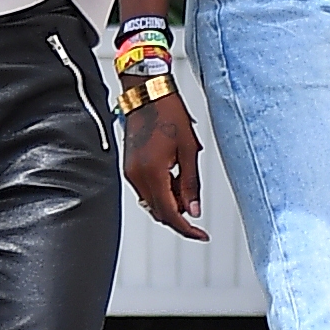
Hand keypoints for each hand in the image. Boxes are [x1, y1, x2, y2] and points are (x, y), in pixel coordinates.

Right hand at [122, 92, 208, 240]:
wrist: (147, 94)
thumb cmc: (168, 114)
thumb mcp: (189, 150)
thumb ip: (191, 184)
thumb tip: (194, 209)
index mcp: (152, 173)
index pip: (169, 214)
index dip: (187, 229)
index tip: (200, 235)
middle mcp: (136, 176)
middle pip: (158, 212)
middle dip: (179, 216)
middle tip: (196, 208)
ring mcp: (130, 172)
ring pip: (151, 203)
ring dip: (170, 202)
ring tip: (185, 182)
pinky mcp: (129, 167)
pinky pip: (146, 190)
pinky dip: (161, 191)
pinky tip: (173, 177)